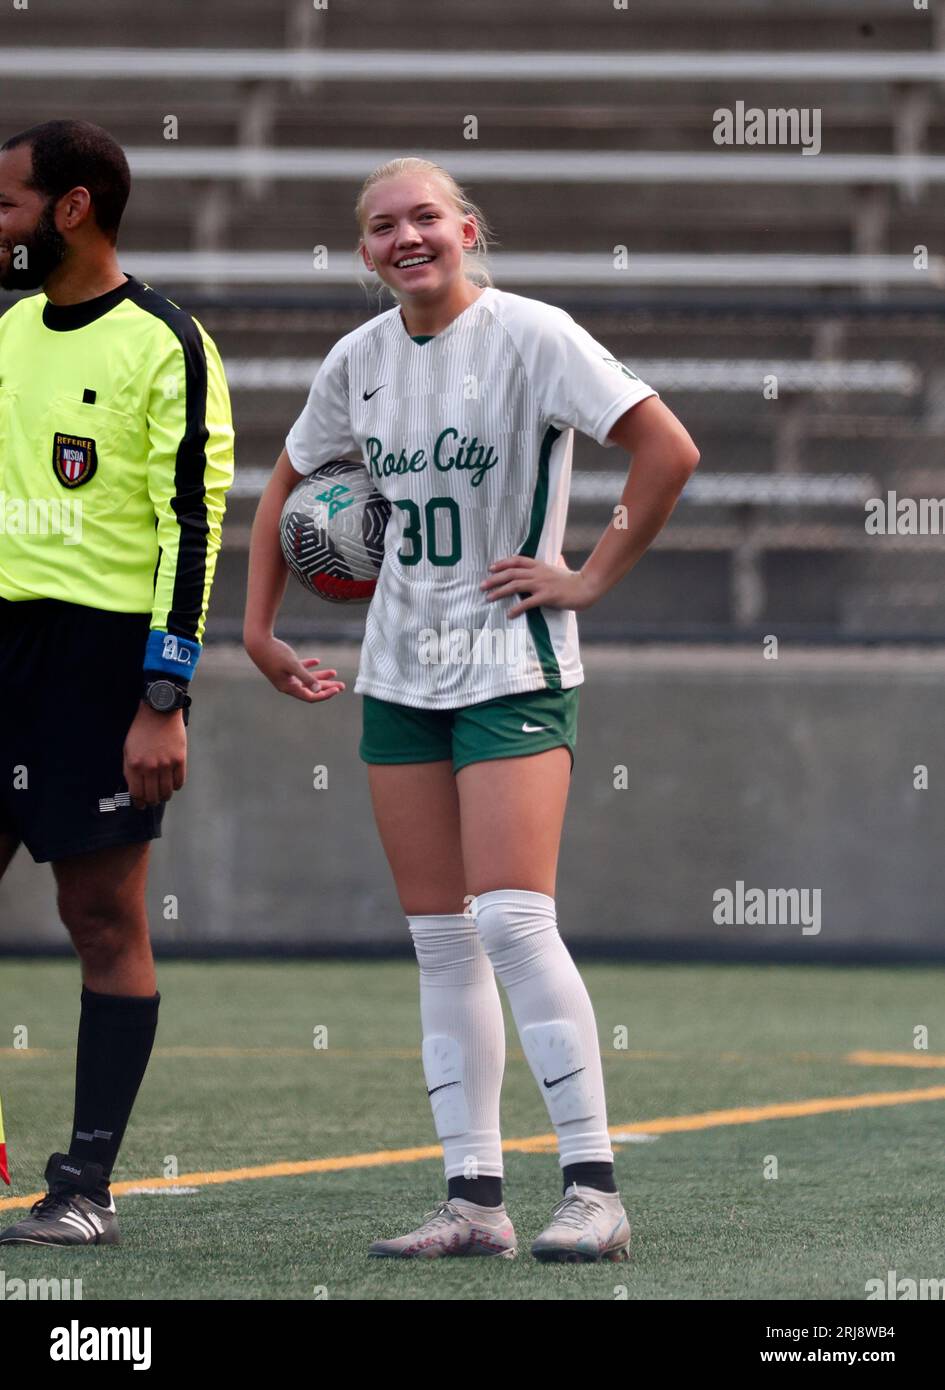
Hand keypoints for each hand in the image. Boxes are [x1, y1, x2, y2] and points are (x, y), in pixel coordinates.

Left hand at [123, 704, 186, 809]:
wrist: (159, 712)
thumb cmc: (142, 730)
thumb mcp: (128, 749)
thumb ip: (130, 769)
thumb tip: (135, 788)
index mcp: (134, 765)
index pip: (136, 793)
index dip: (139, 802)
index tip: (141, 805)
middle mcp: (149, 767)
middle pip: (152, 796)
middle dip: (152, 801)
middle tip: (153, 800)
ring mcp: (166, 764)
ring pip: (167, 792)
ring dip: (165, 796)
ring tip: (164, 794)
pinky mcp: (180, 760)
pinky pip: (179, 782)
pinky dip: (176, 786)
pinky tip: (173, 783)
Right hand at [244, 633, 344, 702]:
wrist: (257, 642)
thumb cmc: (275, 653)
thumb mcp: (292, 665)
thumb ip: (306, 677)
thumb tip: (318, 689)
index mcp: (289, 687)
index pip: (311, 696)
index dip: (325, 694)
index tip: (337, 689)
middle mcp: (287, 684)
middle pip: (311, 689)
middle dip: (327, 687)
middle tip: (342, 686)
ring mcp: (285, 676)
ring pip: (307, 679)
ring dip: (321, 676)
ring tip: (335, 673)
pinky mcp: (284, 666)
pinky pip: (299, 669)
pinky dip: (309, 666)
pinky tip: (318, 661)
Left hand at [480, 555, 599, 618]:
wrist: (586, 587)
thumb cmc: (571, 581)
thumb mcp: (558, 568)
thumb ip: (552, 565)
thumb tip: (556, 559)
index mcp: (539, 565)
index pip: (517, 560)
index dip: (502, 563)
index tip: (490, 568)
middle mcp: (538, 573)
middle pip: (511, 573)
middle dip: (495, 579)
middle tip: (482, 586)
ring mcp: (542, 584)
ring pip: (516, 585)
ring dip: (500, 592)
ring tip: (489, 598)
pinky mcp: (547, 596)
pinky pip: (529, 602)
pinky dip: (517, 608)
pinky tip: (509, 614)